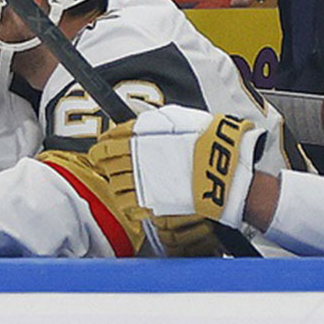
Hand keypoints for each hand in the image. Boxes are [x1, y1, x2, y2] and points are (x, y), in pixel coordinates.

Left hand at [89, 105, 266, 229]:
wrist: (220, 166)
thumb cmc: (205, 140)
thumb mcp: (177, 118)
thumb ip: (154, 122)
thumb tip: (141, 124)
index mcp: (140, 134)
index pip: (109, 140)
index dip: (103, 145)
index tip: (102, 148)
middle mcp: (135, 156)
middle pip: (107, 162)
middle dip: (105, 164)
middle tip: (107, 166)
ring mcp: (140, 180)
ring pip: (114, 184)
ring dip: (116, 183)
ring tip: (122, 184)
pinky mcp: (149, 201)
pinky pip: (126, 204)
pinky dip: (126, 203)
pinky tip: (132, 201)